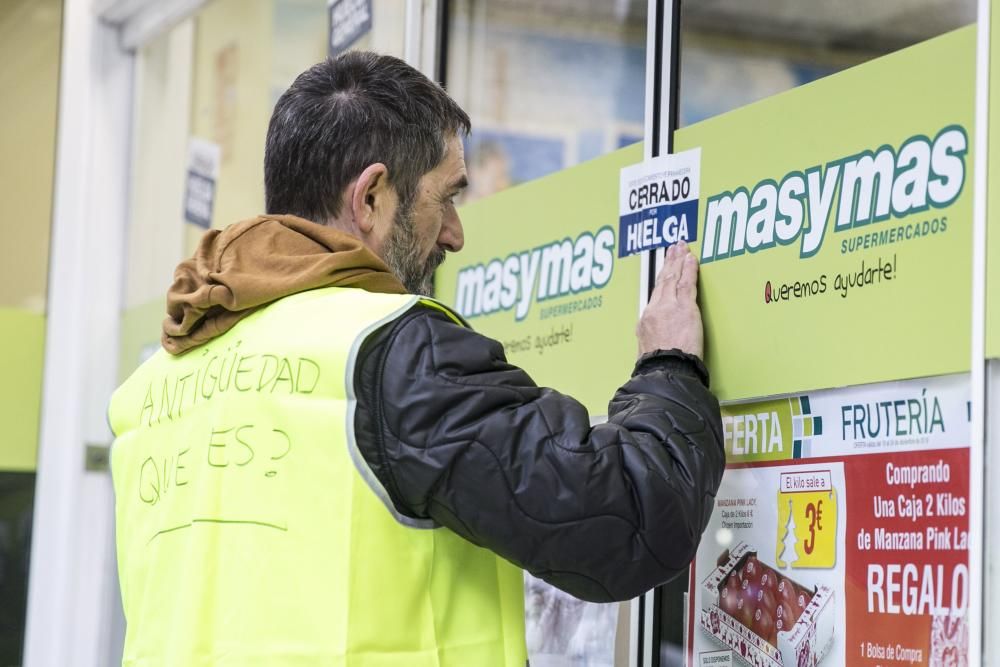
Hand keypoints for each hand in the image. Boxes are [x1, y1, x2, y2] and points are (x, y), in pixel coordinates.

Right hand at [636, 241, 703, 358]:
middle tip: (672, 249)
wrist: (665, 370)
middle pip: (662, 281)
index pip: (655, 295)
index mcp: (645, 321)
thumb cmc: (659, 368)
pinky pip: (687, 283)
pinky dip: (688, 269)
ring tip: (681, 248)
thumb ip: (654, 339)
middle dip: (668, 263)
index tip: (664, 270)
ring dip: (677, 260)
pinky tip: (691, 259)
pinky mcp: (684, 308)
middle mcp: (654, 310)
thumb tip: (659, 340)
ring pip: (673, 278)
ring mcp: (669, 307)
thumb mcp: (648, 352)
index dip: (661, 280)